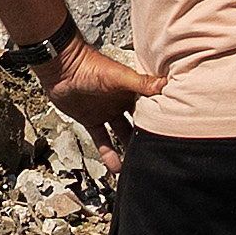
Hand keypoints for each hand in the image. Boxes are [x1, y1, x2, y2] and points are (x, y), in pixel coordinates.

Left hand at [34, 41, 158, 160]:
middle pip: (139, 123)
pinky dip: (109, 154)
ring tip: (139, 165)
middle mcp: (122, 102)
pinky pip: (102, 141)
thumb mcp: (119, 76)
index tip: (174, 133)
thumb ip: (141, 82)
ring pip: (122, 134)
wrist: (61, 68)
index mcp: (132, 89)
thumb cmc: (90, 66)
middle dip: (147, 136)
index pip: (151, 106)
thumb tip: (166, 85)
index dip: (161, 118)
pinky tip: (116, 168)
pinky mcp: (92, 121)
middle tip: (159, 154)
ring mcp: (107, 112)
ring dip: (129, 149)